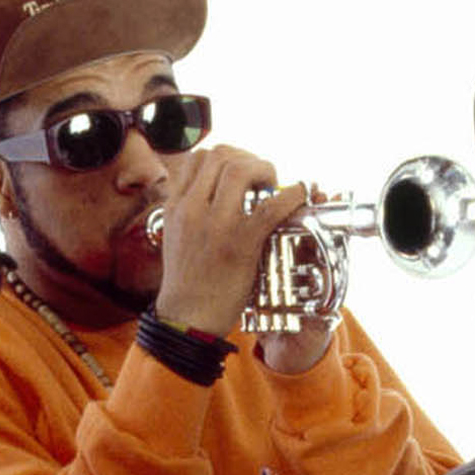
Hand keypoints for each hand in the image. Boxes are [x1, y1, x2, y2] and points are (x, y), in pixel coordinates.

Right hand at [149, 142, 318, 343]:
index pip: (198, 157)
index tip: (238, 171)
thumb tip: (205, 191)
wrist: (187, 319)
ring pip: (241, 169)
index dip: (225, 156)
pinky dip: (292, 195)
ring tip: (272, 188)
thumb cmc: (187, 282)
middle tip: (261, 179)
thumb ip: (188, 210)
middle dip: (247, 159)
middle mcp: (192, 209)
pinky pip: (271, 206)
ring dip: (264, 170)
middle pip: (221, 155)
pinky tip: (299, 196)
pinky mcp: (240, 244)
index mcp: (176, 206)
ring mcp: (216, 225)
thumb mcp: (175, 236)